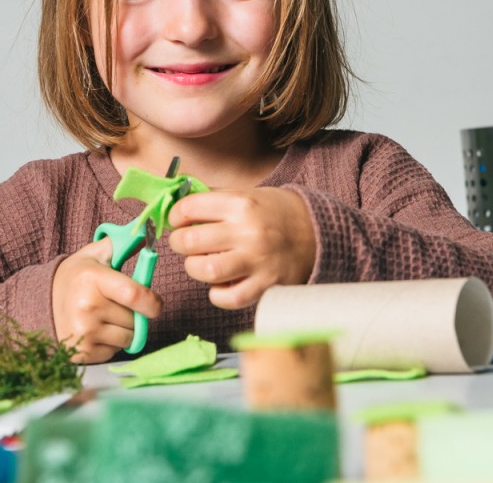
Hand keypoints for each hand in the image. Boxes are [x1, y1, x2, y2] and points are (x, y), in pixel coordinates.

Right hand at [52, 238, 162, 363]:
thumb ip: (122, 244)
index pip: (135, 295)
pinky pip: (115, 351)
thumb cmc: (76, 278)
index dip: (153, 302)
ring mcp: (84, 333)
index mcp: (93, 280)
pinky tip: (98, 330)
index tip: (155, 304)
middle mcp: (87, 308)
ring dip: (125, 330)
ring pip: (128, 338)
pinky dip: (113, 343)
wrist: (42, 304)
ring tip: (107, 317)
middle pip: (134, 320)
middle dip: (135, 314)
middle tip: (119, 305)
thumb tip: (146, 233)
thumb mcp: (95, 255)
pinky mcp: (83, 353)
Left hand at [167, 187, 315, 309]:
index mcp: (241, 204)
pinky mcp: (265, 285)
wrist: (316, 231)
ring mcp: (257, 261)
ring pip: (204, 270)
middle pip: (189, 241)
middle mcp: (248, 232)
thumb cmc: (274, 212)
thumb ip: (213, 199)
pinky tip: (221, 284)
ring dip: (194, 268)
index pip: (189, 208)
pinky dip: (217, 294)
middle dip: (179, 242)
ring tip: (201, 263)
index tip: (179, 220)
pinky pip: (227, 298)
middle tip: (185, 243)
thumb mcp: (246, 194)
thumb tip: (177, 206)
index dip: (176, 215)